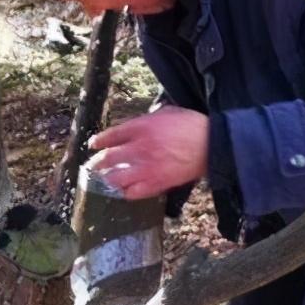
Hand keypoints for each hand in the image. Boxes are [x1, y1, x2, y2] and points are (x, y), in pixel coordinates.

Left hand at [87, 106, 208, 199]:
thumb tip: (137, 126)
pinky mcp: (157, 184)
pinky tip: (124, 191)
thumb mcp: (167, 112)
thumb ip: (148, 119)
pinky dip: (126, 192)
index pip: (111, 136)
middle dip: (97, 163)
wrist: (211, 144)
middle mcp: (140, 148)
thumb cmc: (191, 125)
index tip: (93, 145)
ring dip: (107, 179)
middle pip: (109, 159)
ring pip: (117, 178)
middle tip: (93, 166)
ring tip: (104, 180)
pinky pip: (134, 193)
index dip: (99, 141)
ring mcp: (147, 168)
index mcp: (141, 127)